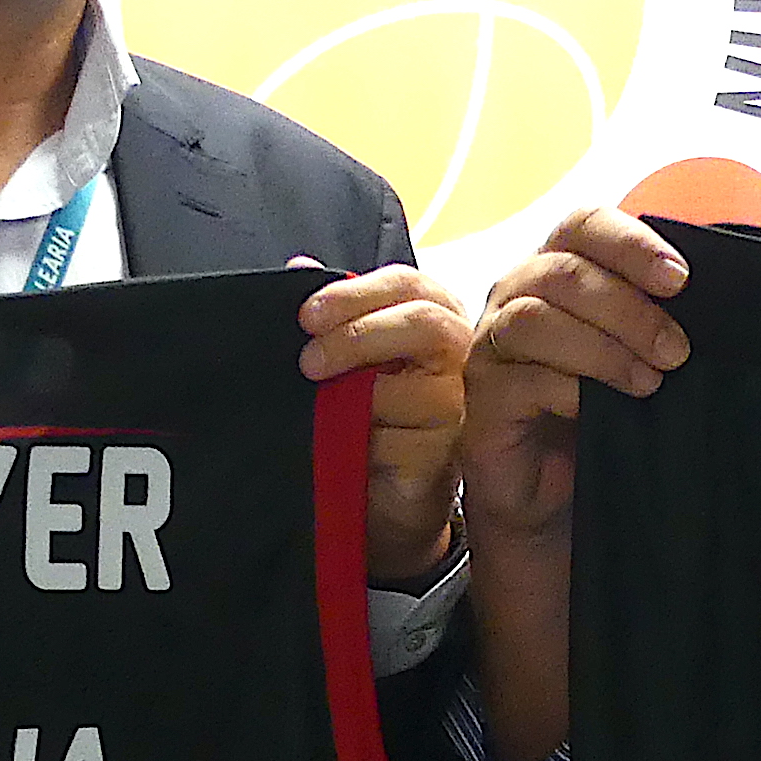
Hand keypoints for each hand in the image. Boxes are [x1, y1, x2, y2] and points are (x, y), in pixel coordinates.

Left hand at [296, 261, 472, 584]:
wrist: (381, 493)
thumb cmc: (369, 414)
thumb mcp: (345, 356)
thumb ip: (331, 312)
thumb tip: (299, 268)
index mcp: (434, 315)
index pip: (406, 284)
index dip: (355, 293)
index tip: (307, 314)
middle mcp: (458, 352)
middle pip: (423, 321)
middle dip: (358, 334)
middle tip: (309, 360)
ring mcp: (460, 402)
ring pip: (414, 383)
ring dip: (357, 393)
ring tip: (324, 404)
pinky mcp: (449, 451)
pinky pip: (405, 438)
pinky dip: (368, 439)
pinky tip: (351, 444)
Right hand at [459, 206, 689, 552]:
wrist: (556, 501)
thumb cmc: (601, 419)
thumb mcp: (639, 359)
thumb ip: (661, 319)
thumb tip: (719, 300)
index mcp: (558, 270)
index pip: (583, 224)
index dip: (630, 242)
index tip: (680, 278)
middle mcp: (516, 296)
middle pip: (564, 271)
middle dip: (630, 308)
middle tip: (677, 350)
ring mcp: (493, 346)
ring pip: (535, 318)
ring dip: (603, 347)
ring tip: (649, 381)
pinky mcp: (482, 397)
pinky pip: (520, 378)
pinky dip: (568, 388)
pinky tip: (598, 409)